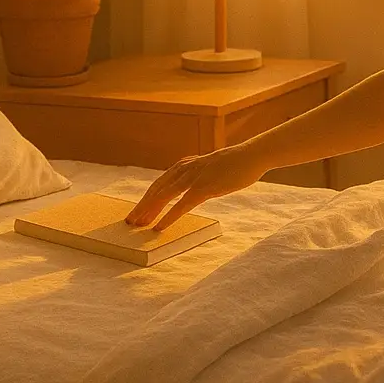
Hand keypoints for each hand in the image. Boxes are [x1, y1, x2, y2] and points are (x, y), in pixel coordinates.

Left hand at [124, 145, 263, 230]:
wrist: (253, 155)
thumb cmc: (235, 163)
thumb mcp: (211, 168)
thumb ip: (198, 176)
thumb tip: (190, 190)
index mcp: (187, 164)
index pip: (161, 182)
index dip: (147, 197)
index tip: (138, 211)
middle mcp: (186, 169)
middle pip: (157, 189)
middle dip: (142, 205)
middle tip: (130, 221)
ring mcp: (195, 177)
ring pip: (165, 196)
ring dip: (149, 211)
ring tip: (138, 225)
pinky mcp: (205, 187)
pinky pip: (182, 205)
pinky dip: (168, 216)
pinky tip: (159, 227)